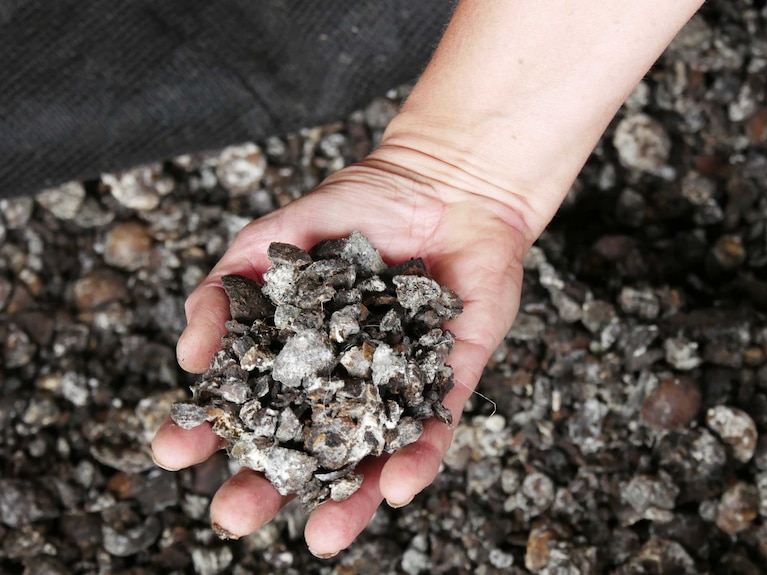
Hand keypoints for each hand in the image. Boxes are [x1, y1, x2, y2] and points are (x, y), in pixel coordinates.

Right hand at [151, 144, 529, 555]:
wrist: (447, 181)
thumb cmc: (362, 203)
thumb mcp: (279, 236)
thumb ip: (229, 288)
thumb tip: (187, 352)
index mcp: (299, 352)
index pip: (248, 400)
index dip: (209, 428)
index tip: (172, 451)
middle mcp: (345, 379)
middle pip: (303, 445)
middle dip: (268, 484)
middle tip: (233, 516)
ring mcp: (397, 384)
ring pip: (370, 455)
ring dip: (347, 499)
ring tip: (320, 537)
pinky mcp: (449, 378)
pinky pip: (435, 428)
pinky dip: (417, 458)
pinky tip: (397, 487)